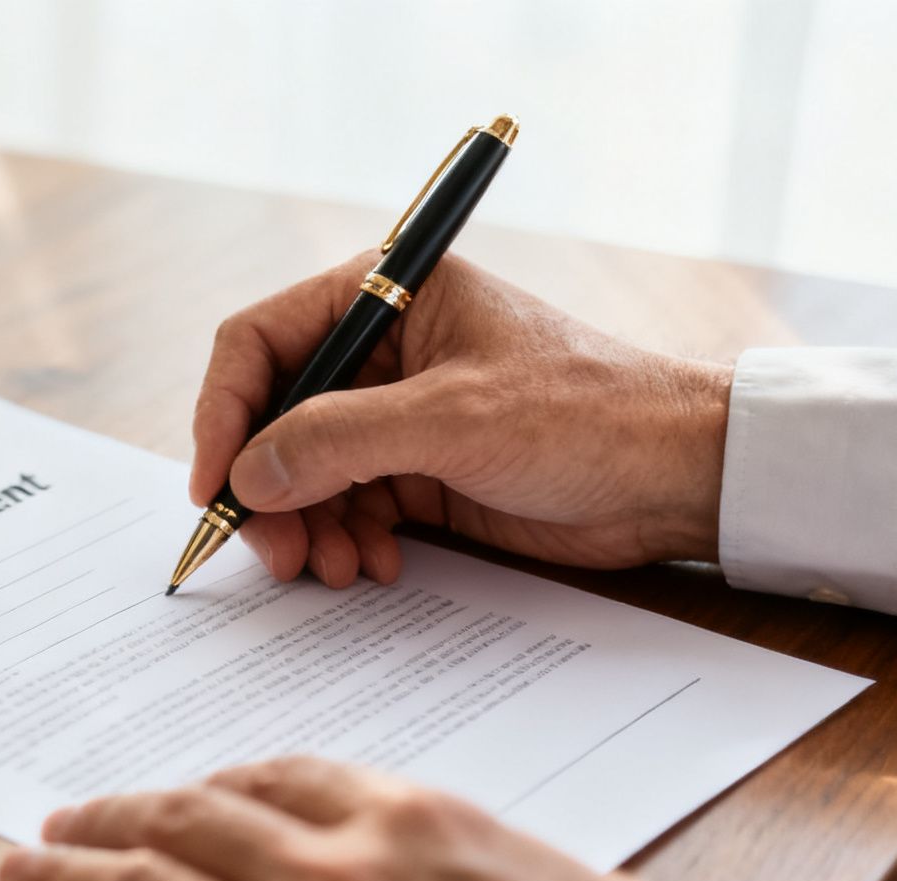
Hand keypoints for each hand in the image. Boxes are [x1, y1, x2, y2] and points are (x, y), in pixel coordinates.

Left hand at [0, 758, 731, 880]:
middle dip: (115, 816)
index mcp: (415, 826)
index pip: (279, 780)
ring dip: (65, 877)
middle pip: (186, 822)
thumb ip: (527, 870)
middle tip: (68, 818)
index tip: (185, 795)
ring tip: (22, 871)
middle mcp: (329, 874)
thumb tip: (508, 875)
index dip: (215, 785)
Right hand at [192, 253, 733, 585]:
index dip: (224, 414)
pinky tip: (374, 567)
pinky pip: (345, 509)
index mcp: (385, 294)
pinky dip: (345, 543)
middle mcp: (380, 351)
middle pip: (272, 418)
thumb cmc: (589, 414)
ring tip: (333, 569)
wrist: (680, 478)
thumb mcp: (453, 419)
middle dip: (266, 489)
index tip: (216, 485)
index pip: (260, 342)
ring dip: (305, 528)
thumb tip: (249, 473)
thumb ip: (339, 440)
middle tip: (273, 552)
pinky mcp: (418, 472)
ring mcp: (396, 415)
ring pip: (303, 474)